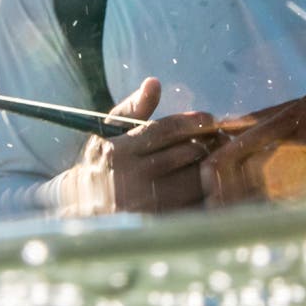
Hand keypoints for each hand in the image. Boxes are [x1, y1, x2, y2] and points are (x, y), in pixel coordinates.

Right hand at [55, 78, 218, 216]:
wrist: (84, 208)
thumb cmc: (104, 162)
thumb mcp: (110, 131)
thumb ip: (135, 107)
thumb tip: (154, 82)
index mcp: (120, 151)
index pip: (167, 129)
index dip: (193, 121)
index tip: (209, 119)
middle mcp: (132, 177)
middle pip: (186, 154)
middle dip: (208, 143)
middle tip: (221, 138)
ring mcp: (147, 204)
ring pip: (195, 180)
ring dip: (213, 167)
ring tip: (220, 158)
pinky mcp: (160, 223)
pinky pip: (196, 205)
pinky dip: (210, 193)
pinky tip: (214, 184)